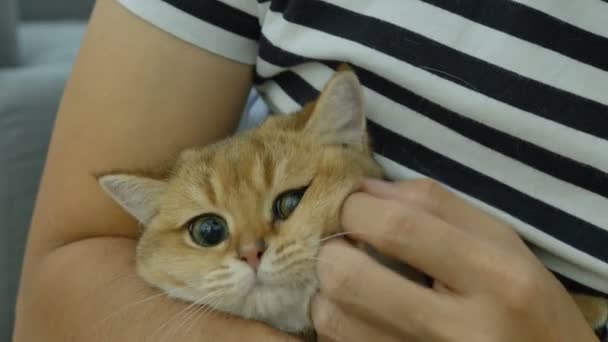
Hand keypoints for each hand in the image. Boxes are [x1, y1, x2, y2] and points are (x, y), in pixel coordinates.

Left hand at [311, 179, 597, 341]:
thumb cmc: (528, 304)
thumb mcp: (503, 242)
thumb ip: (436, 205)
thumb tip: (365, 187)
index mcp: (494, 277)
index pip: (395, 228)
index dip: (355, 208)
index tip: (353, 206)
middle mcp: (461, 331)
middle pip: (349, 278)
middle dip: (331, 251)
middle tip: (345, 245)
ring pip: (333, 320)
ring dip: (327, 291)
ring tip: (354, 282)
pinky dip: (336, 323)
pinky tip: (360, 314)